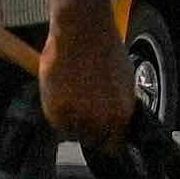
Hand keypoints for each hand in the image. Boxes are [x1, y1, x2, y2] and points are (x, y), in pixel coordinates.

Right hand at [35, 4, 137, 152]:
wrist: (82, 31)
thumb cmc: (106, 51)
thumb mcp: (125, 83)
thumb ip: (120, 108)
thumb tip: (118, 122)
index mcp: (120, 116)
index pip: (113, 147)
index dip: (107, 141)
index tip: (103, 136)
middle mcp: (99, 121)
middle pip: (92, 141)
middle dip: (90, 130)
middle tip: (85, 112)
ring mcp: (75, 117)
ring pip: (71, 134)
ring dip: (72, 122)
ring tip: (73, 100)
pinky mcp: (54, 110)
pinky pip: (56, 123)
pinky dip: (57, 113)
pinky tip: (63, 94)